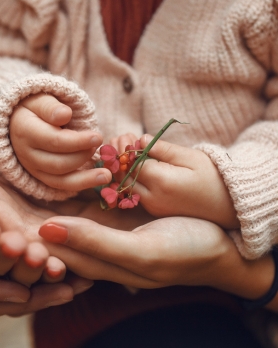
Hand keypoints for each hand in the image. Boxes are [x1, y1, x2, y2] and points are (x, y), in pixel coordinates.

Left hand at [0, 154, 275, 308]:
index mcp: (79, 262)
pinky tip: (14, 158)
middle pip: (18, 220)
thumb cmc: (184, 252)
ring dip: (2, 184)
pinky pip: (59, 190)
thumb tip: (44, 232)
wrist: (214, 242)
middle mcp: (75, 244)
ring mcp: (85, 224)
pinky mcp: (98, 207)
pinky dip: (34, 174)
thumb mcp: (141, 253)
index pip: (21, 241)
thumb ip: (93, 245)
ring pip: (33, 204)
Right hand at [9, 93, 110, 189]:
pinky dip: (82, 185)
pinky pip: (63, 186)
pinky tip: (100, 180)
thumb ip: (50, 107)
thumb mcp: (39, 100)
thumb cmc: (34, 108)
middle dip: (83, 156)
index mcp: (25, 131)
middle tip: (99, 144)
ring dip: (86, 177)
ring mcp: (33, 169)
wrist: (18, 122)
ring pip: (61, 180)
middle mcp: (26, 154)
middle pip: (59, 163)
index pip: (54, 141)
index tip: (98, 137)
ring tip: (106, 173)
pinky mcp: (42, 178)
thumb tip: (64, 114)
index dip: (78, 141)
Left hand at [112, 133, 238, 228]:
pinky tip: (135, 165)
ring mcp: (153, 207)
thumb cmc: (212, 176)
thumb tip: (141, 140)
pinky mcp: (155, 211)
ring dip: (123, 169)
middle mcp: (154, 198)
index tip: (127, 136)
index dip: (127, 148)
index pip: (132, 163)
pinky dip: (131, 178)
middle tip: (121, 140)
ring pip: (126, 186)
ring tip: (127, 151)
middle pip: (124, 176)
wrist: (227, 205)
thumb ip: (163, 149)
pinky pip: (134, 194)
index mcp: (163, 182)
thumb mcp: (190, 157)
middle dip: (120, 158)